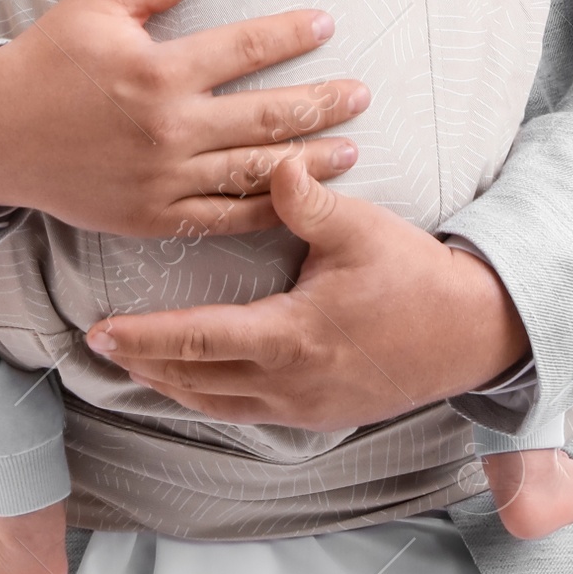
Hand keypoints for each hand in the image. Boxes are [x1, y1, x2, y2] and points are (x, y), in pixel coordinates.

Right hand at [0, 0, 368, 237]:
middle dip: (320, 104)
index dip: (290, 35)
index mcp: (158, 71)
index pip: (244, 49)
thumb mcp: (99, 3)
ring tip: (352, 149)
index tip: (326, 23)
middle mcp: (167, 129)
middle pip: (265, 117)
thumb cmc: (48, 59)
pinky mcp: (153, 218)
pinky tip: (299, 198)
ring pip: (254, 172)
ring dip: (309, 160)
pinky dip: (265, 210)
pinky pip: (222, 218)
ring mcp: (162, 180)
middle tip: (361, 94)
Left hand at [85, 154, 528, 428]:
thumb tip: (274, 159)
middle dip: (143, 363)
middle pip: (195, 382)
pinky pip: (246, 413)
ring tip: (135, 362)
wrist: (472, 332)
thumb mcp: (361, 228)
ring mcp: (304, 407)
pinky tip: (196, 381)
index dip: (145, 337)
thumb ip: (307, 199)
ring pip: (217, 405)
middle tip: (100, 345)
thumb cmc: (415, 276)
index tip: (100, 330)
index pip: (199, 341)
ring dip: (172, 384)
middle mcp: (290, 383)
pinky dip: (209, 397)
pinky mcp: (319, 414)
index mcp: (292, 337)